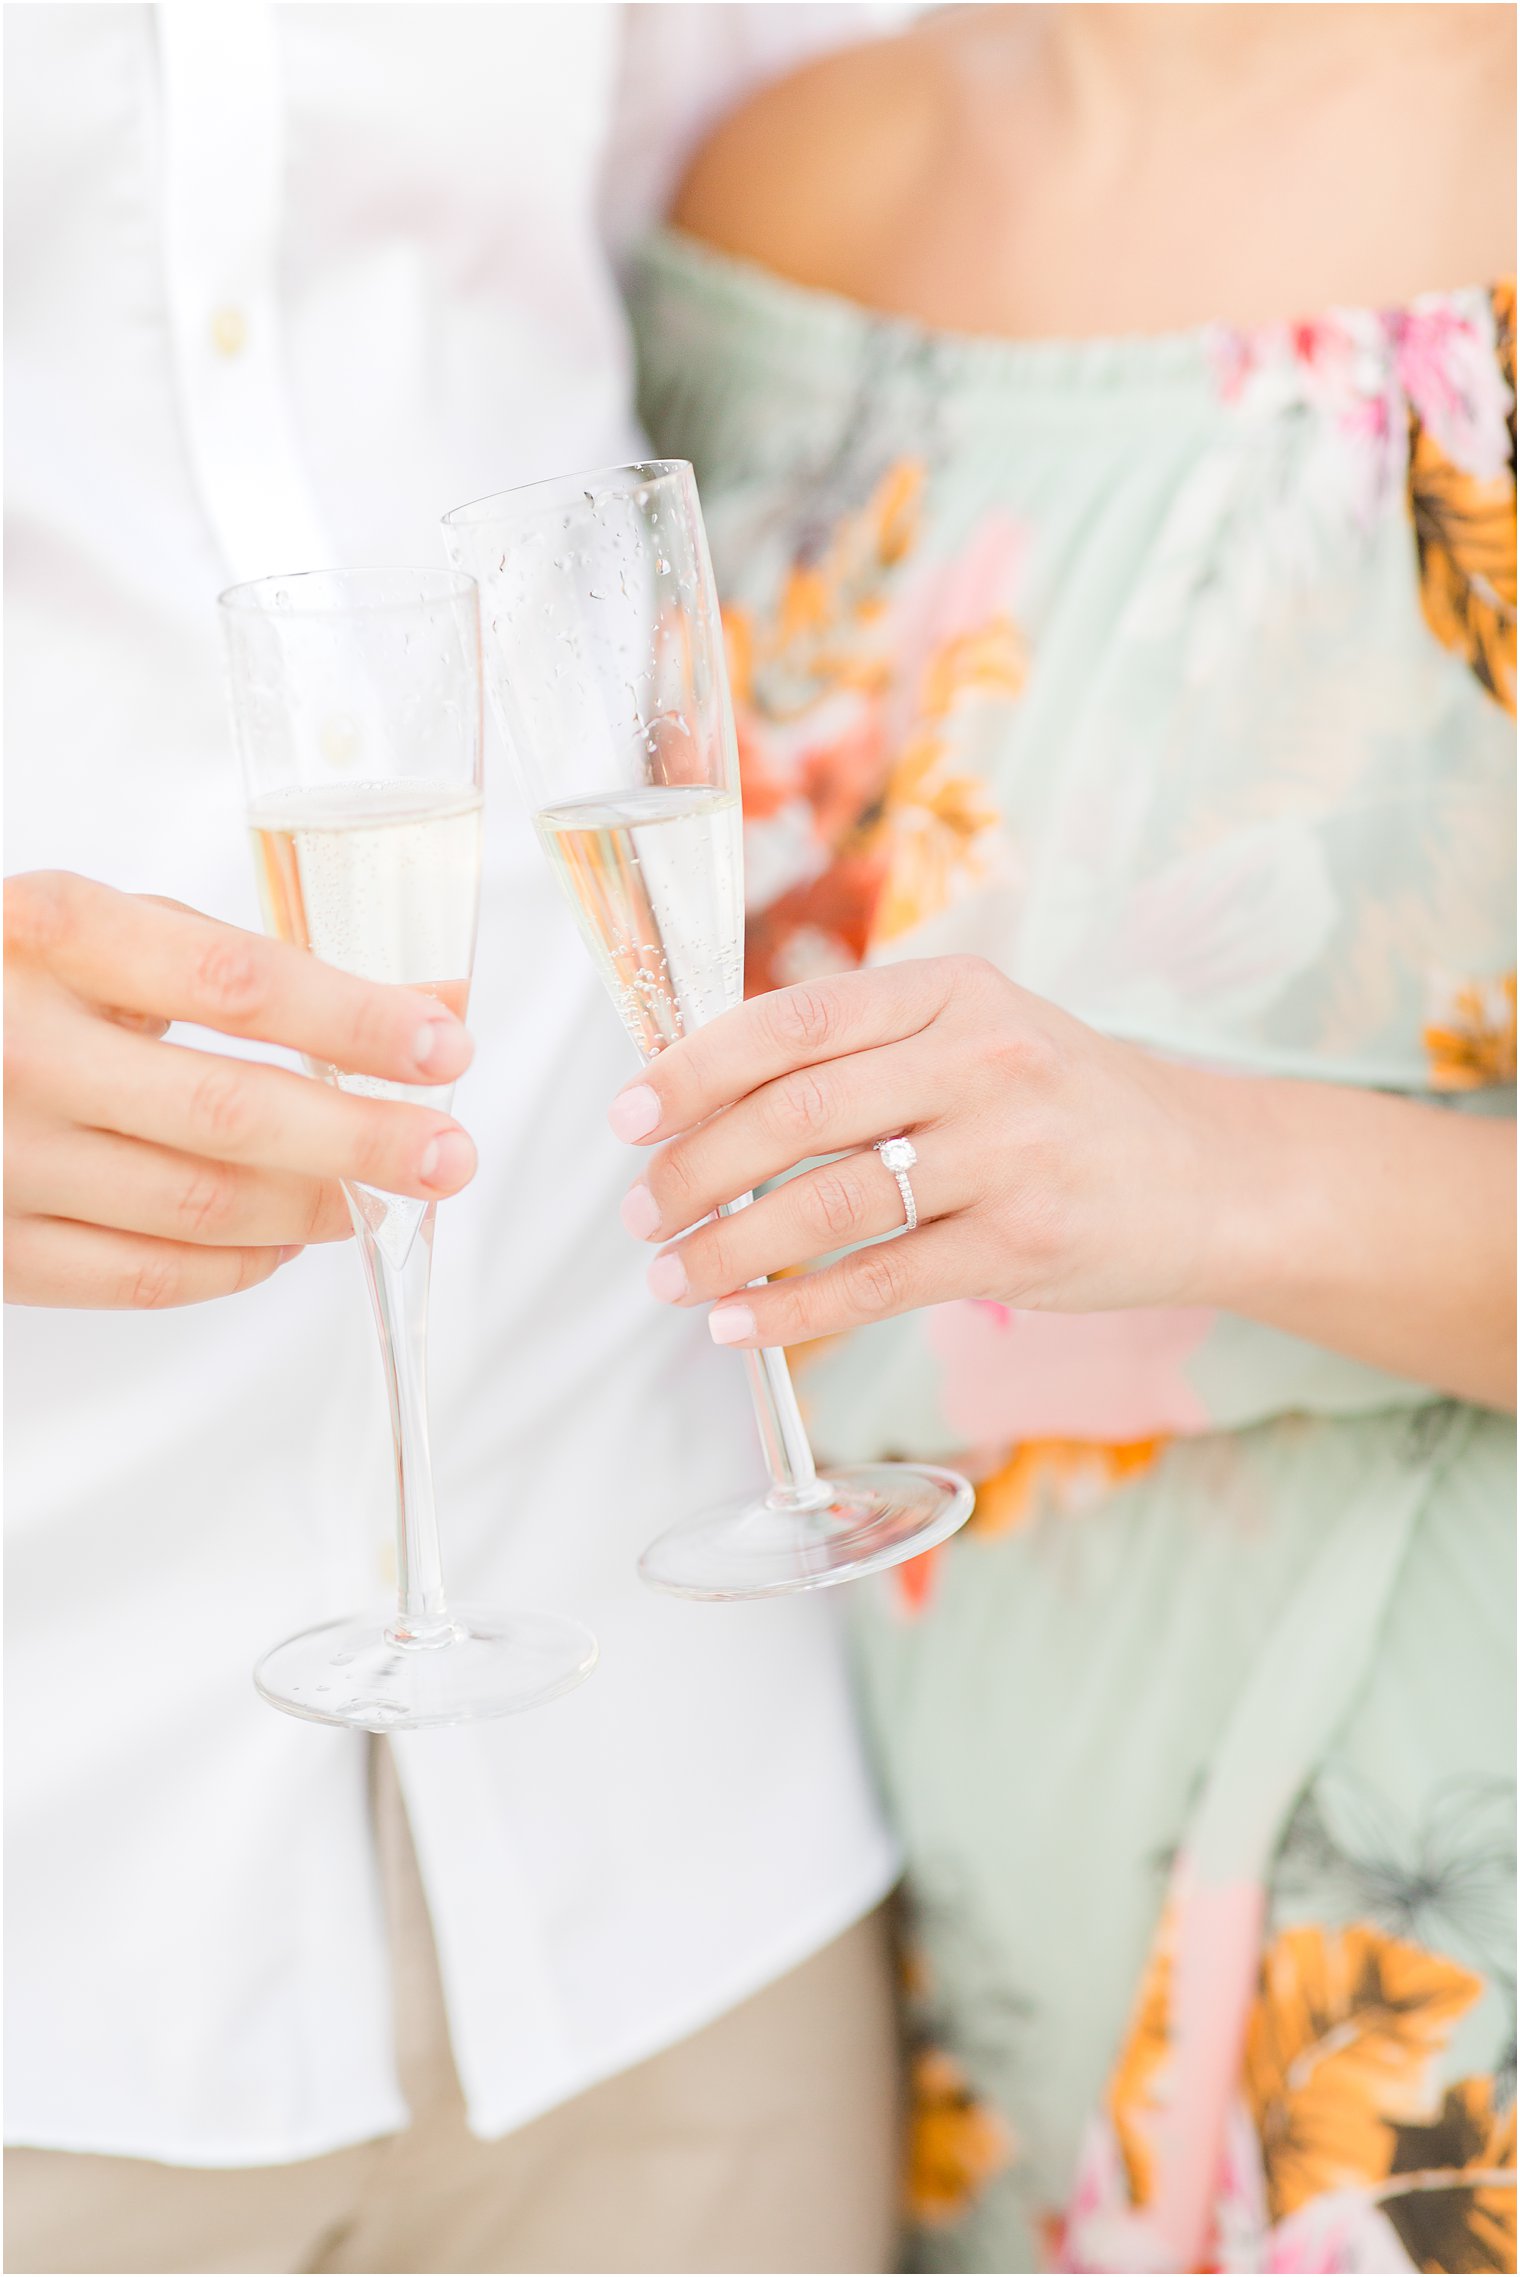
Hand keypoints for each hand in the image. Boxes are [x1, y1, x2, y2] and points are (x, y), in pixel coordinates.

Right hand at [5, 871, 477, 1308]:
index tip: (447, 1045)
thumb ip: (263, 968)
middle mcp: (17, 1047)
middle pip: (229, 1113)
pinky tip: (289, 1240)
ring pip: (198, 1207)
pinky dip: (238, 1264)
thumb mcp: (115, 935)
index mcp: (53, 934)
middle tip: (451, 1154)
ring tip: (384, 1194)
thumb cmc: (13, 981)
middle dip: (363, 1140)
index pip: (236, 984)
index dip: (354, 1023)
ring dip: (315, 1208)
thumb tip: (435, 1007)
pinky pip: (142, 1276)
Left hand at [607, 956, 1215, 1347]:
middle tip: (640, 1212)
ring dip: (728, 1246)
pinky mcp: (1023, 1245)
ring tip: (670, 1276)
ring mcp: (1008, 1154)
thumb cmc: (1067, 1104)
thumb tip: (708, 1095)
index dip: (696, 1066)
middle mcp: (982, 1059)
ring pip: (827, 1201)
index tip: (629, 1113)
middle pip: (797, 1110)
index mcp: (954, 991)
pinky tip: (737, 1325)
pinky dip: (793, 1310)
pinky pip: (879, 1281)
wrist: (1213, 1175)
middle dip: (694, 1167)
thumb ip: (868, 1050)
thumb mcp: (982, 1034)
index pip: (796, 1019)